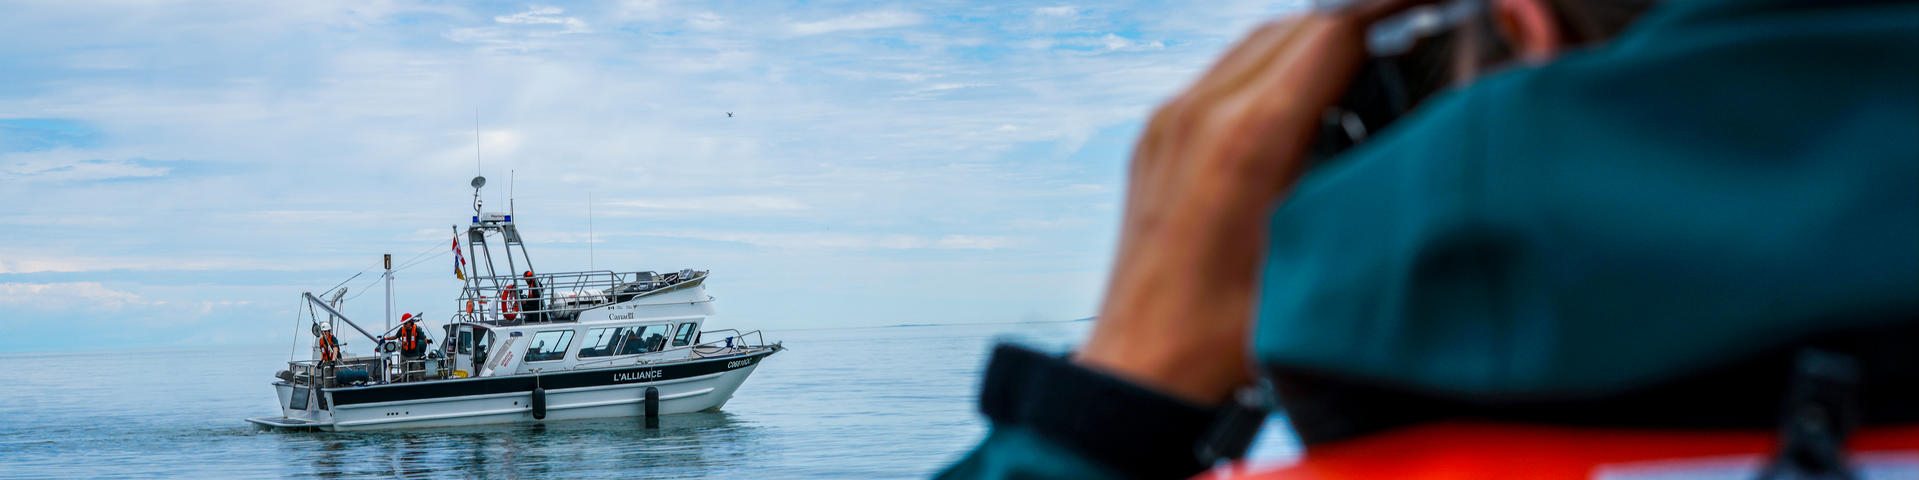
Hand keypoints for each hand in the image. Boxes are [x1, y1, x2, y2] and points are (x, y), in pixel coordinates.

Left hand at [1074, 6, 1397, 404]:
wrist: (1143, 369)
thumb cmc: (1228, 337)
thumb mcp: (1319, 254)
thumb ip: (1360, 182)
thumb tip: (1410, 134)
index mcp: (1247, 138)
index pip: (1333, 32)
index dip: (1389, 13)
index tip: (1426, 11)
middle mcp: (1199, 114)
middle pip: (1296, 26)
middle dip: (1356, 27)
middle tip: (1406, 40)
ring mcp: (1169, 121)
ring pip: (1256, 43)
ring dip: (1309, 45)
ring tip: (1359, 69)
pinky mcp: (1154, 136)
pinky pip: (1220, 74)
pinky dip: (1267, 71)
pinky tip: (1298, 105)